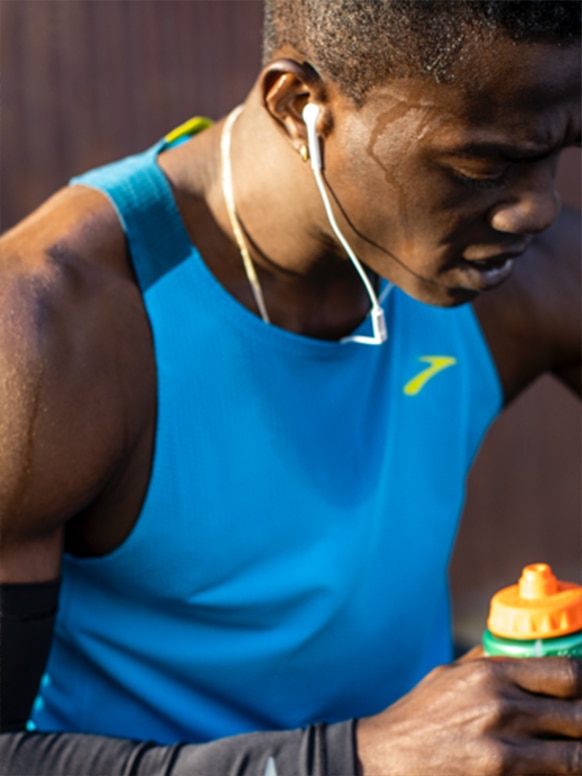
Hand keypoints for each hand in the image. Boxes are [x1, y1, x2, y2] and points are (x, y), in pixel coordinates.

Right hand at [357, 652, 581, 774]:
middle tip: (579, 723)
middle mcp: (502, 707)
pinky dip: (562, 773)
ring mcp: (503, 748)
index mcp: (491, 673)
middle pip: (580, 714)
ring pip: (576, 756)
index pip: (568, 671)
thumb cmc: (420, 716)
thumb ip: (489, 662)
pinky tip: (557, 768)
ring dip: (579, 752)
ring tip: (572, 748)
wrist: (386, 759)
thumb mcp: (450, 675)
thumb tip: (524, 648)